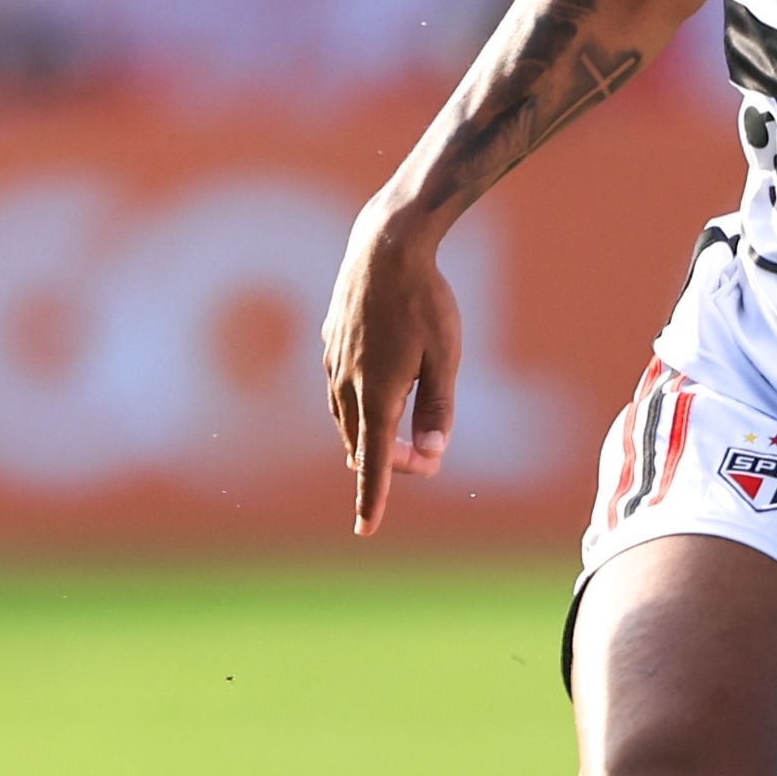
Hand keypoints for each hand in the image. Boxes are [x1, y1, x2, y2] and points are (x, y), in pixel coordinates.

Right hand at [321, 203, 462, 535]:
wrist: (384, 245)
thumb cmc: (424, 299)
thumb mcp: (446, 356)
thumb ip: (439, 408)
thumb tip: (433, 454)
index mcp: (377, 393)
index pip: (373, 460)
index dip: (372, 499)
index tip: (366, 530)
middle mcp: (347, 385)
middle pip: (362, 445)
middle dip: (389, 463)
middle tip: (426, 456)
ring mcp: (333, 364)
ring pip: (345, 421)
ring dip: (370, 437)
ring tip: (399, 435)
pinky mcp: (330, 345)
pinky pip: (338, 393)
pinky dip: (356, 410)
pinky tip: (373, 395)